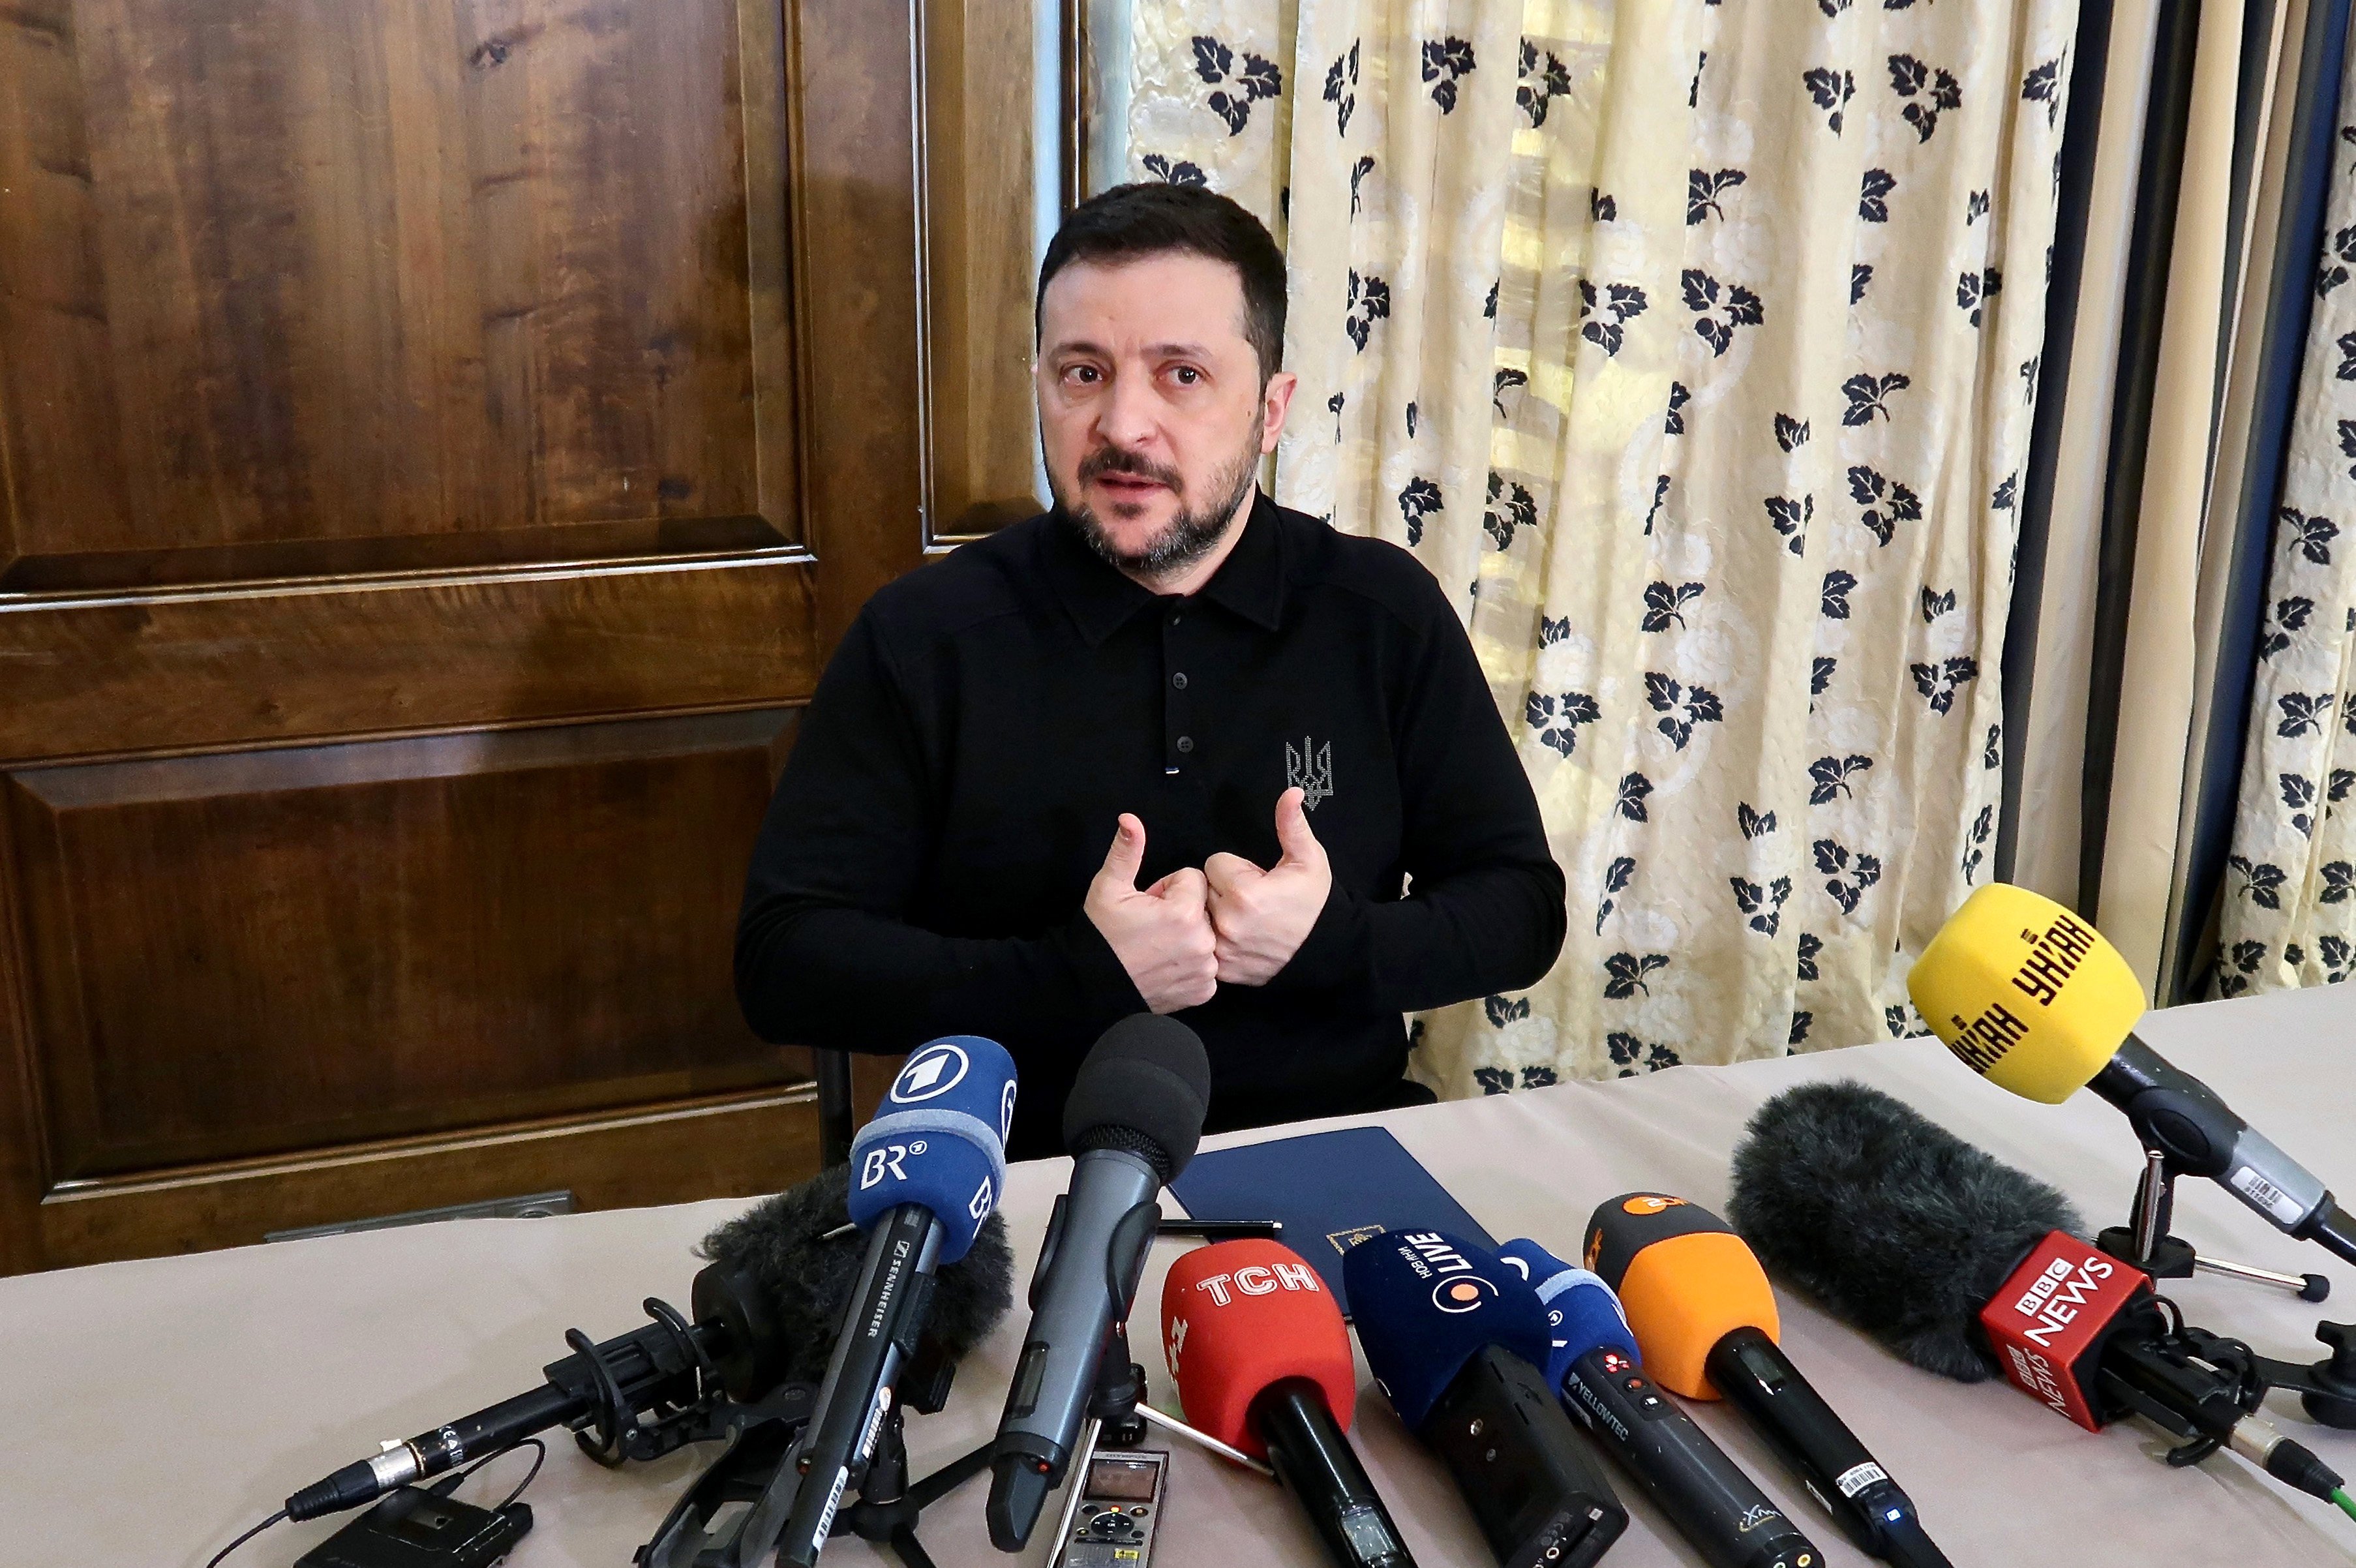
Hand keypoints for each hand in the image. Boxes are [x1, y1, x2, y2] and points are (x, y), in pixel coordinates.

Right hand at [1084, 814, 1217, 1012]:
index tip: (1148, 904)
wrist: (1092, 986)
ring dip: (1187, 938)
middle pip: (1202, 908)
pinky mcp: (1204, 990)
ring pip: (1206, 935)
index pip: (1192, 879)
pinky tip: (1166, 967)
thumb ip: (1127, 850)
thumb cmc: (1100, 934)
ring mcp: (1205, 969)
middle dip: (1180, 912)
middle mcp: (1203, 941)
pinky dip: (1191, 965)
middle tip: (1150, 926)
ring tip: (1156, 946)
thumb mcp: (1109, 887)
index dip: (1167, 888)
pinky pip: (1207, 966)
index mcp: (1185, 911)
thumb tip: (1129, 818)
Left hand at [1204, 787, 1331, 986]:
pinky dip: (1219, 941)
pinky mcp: (1223, 969)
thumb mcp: (1308, 859)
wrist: (1324, 951)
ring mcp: (1224, 950)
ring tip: (1248, 919)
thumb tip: (1292, 791)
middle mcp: (1228, 923)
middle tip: (1253, 900)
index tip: (1256, 880)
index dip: (1236, 868)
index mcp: (1244, 892)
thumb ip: (1292, 824)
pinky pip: (1206, 943)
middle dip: (1224, 890)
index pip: (1214, 863)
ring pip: (1203, 917)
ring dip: (1218, 915)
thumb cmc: (1315, 903)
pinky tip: (1243, 938)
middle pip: (1204, 890)